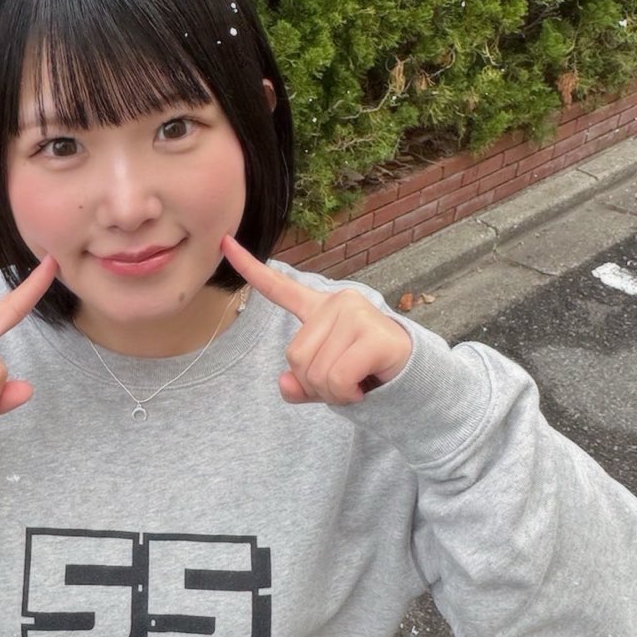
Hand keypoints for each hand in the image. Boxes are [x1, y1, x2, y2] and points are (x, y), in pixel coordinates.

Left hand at [222, 235, 412, 405]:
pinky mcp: (374, 334)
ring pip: (316, 372)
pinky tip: (364, 386)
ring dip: (333, 392)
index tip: (223, 242)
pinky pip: (338, 378)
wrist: (412, 382)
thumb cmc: (366, 375)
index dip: (249, 268)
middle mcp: (337, 303)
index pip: (279, 288)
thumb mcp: (325, 382)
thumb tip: (286, 384)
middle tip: (344, 382)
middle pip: (295, 357)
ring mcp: (356, 314)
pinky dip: (347, 394)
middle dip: (316, 383)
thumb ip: (301, 383)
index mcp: (320, 309)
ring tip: (356, 383)